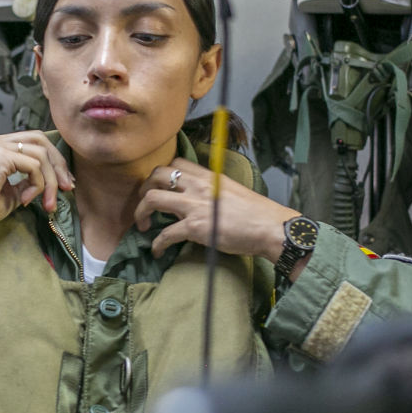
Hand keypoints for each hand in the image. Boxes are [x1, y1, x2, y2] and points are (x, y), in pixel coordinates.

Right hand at [0, 132, 74, 285]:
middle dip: (58, 164)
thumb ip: (26, 182)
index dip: (52, 160)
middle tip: (66, 188)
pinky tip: (26, 201)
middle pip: (41, 140)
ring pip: (41, 154)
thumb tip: (48, 182)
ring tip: (46, 203)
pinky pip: (34, 165)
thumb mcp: (10, 194)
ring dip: (49, 181)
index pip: (32, 142)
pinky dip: (37, 184)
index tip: (61, 184)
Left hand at [133, 157, 297, 263]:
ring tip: (143, 225)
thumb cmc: (257, 214)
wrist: (270, 228)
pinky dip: (157, 244)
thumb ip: (211, 192)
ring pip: (152, 199)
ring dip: (141, 213)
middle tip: (145, 204)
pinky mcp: (195, 227)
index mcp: (208, 176)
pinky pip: (165, 234)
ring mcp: (195, 205)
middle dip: (144, 189)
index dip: (161, 174)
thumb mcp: (231, 192)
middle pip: (157, 174)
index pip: (176, 163)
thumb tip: (196, 203)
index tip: (159, 187)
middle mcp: (198, 186)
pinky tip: (157, 250)